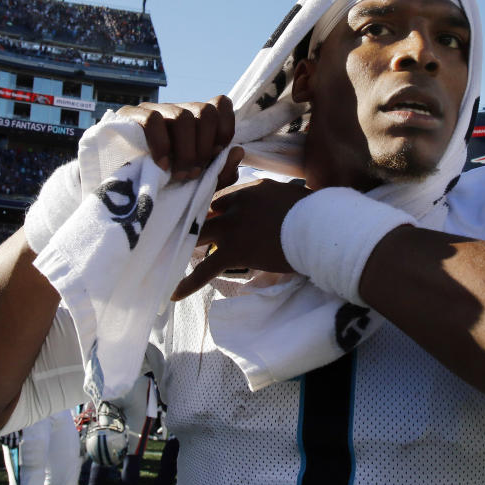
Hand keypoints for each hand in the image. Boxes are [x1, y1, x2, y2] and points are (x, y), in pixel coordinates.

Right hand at [117, 96, 237, 183]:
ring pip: (182, 117)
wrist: (121, 191)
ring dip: (186, 152)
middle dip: (204, 147)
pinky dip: (162, 145)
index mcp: (196, 121)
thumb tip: (238, 151)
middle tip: (194, 174)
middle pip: (206, 111)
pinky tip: (162, 166)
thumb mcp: (198, 184)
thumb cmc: (165, 185)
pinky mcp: (130, 117)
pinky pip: (153, 120)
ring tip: (180, 176)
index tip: (216, 155)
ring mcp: (154, 110)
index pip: (220, 104)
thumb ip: (221, 172)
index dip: (225, 129)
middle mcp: (177, 110)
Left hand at [172, 179, 311, 299]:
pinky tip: (173, 293)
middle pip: (204, 211)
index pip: (221, 198)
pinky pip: (205, 269)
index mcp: (250, 191)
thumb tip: (275, 204)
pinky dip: (188, 283)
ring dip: (184, 244)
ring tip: (166, 254)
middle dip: (192, 221)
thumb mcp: (289, 195)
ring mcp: (232, 228)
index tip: (208, 217)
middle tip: (178, 231)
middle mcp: (235, 206)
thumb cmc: (313, 212)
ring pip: (199, 235)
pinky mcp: (233, 252)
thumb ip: (273, 198)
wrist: (318, 228)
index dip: (213, 210)